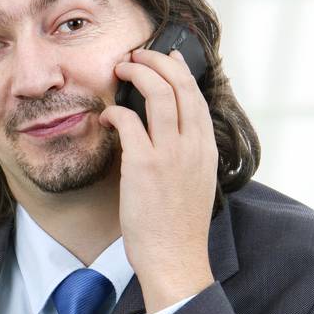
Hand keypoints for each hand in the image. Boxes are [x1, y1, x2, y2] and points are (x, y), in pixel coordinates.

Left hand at [98, 47, 217, 313]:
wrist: (175, 258)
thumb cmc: (177, 226)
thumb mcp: (194, 182)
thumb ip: (187, 154)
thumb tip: (171, 133)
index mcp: (207, 148)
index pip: (197, 94)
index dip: (179, 69)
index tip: (165, 56)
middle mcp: (194, 145)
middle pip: (180, 84)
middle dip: (156, 61)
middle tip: (135, 56)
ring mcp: (171, 154)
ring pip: (159, 93)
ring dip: (137, 73)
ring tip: (120, 68)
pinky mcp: (145, 166)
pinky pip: (128, 122)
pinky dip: (114, 111)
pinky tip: (105, 116)